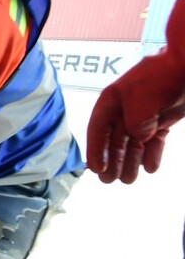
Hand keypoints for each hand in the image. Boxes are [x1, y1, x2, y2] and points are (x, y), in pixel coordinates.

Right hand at [86, 55, 184, 183]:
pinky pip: (154, 141)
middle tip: (110, 181)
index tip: (96, 169)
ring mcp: (146, 114)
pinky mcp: (164, 119)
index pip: (98, 128)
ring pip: (134, 143)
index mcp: (113, 100)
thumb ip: (135, 124)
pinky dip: (152, 154)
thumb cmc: (162, 77)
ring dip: (131, 161)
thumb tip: (137, 137)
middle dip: (112, 160)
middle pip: (114, 139)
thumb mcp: (141, 102)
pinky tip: (150, 168)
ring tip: (129, 180)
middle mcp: (126, 109)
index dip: (95, 150)